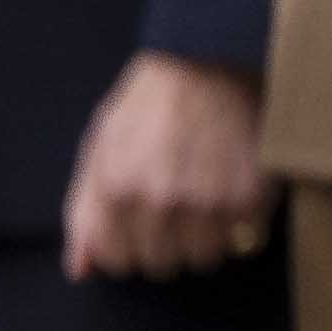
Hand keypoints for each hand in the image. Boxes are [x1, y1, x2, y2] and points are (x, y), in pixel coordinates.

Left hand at [60, 52, 275, 281]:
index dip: (130, 243)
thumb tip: (82, 271)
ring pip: (206, 258)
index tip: (143, 222)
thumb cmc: (148, 104)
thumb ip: (84, 212)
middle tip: (179, 202)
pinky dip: (244, 220)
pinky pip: (247, 238)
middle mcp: (159, 201)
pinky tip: (235, 186)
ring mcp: (207, 202)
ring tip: (209, 194)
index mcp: (115, 188)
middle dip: (169, 240)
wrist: (209, 59)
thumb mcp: (100, 147)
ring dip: (209, 235)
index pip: (118, 261)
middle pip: (163, 265)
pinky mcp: (250, 197)